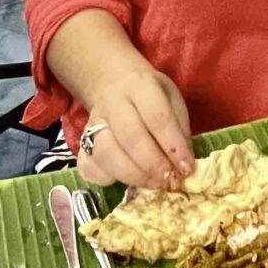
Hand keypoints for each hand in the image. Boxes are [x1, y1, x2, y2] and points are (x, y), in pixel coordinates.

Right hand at [76, 66, 194, 188]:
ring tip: (153, 183)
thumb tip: (185, 166)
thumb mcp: (173, 101)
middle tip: (169, 180)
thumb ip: (180, 131)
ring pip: (106, 153)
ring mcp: (93, 122)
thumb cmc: (152, 97)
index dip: (173, 146)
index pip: (157, 116)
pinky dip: (107, 179)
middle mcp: (112, 102)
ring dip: (133, 175)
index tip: (186, 168)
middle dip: (153, 164)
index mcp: (140, 85)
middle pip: (130, 137)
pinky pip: (89, 166)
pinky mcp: (81, 143)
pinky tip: (126, 181)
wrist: (115, 83)